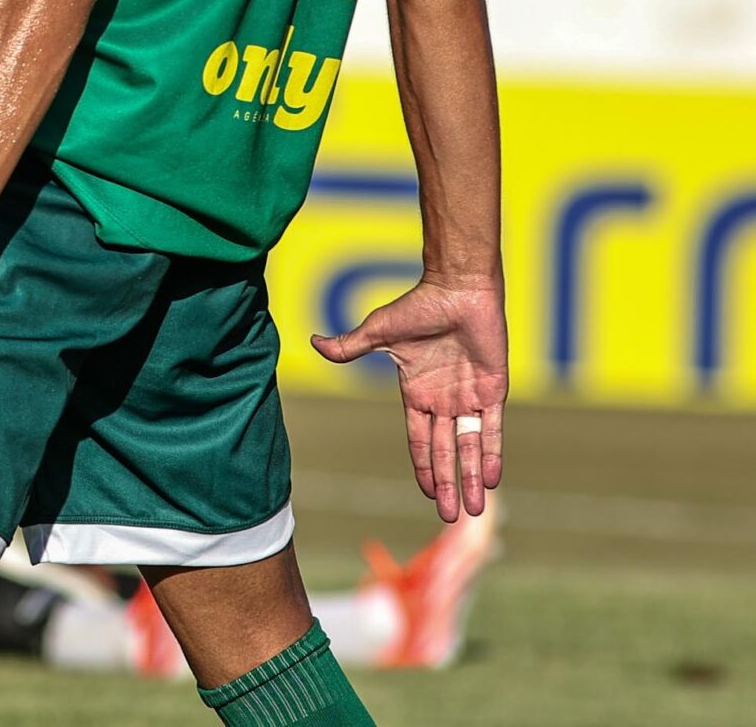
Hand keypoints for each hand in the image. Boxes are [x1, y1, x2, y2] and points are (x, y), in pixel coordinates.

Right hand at [313, 276, 506, 520]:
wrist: (458, 290)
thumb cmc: (418, 306)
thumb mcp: (379, 331)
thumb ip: (351, 345)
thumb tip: (314, 343)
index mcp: (417, 393)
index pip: (420, 439)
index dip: (423, 466)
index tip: (425, 494)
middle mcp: (444, 401)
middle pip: (444, 451)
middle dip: (445, 484)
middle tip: (448, 516)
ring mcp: (469, 397)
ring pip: (469, 447)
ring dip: (469, 478)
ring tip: (471, 509)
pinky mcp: (493, 391)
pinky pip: (493, 430)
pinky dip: (491, 454)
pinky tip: (489, 480)